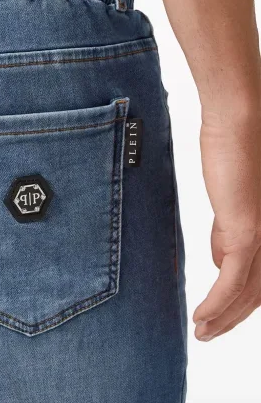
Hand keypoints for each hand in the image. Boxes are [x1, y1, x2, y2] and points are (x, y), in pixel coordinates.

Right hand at [193, 104, 260, 340]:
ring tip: (201, 331)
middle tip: (208, 333)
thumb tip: (218, 259)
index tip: (218, 314)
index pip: (258, 277)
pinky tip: (202, 316)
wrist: (238, 123)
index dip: (239, 301)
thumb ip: (225, 232)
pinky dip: (218, 303)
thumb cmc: (233, 151)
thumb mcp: (230, 201)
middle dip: (231, 318)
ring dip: (223, 317)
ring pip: (248, 292)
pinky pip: (232, 279)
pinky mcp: (249, 231)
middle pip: (257, 292)